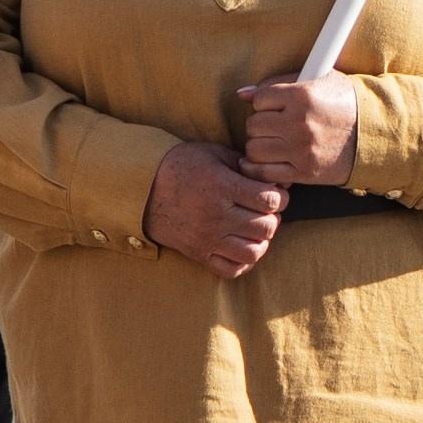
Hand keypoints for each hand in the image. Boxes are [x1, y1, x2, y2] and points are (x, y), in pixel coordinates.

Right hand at [142, 140, 284, 277]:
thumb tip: (271, 177)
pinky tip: (241, 246)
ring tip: (255, 229)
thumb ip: (243, 163)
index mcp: (222, 187)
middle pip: (267, 227)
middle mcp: (217, 216)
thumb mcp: (212, 153)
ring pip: (254, 252)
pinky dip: (243, 261)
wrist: (142, 188)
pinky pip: (232, 270)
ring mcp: (208, 239)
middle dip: (274, 218)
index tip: (275, 193)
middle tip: (266, 211)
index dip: (280, 197)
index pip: (270, 200)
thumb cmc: (180, 166)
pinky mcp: (199, 254)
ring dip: (261, 241)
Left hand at [240, 74, 358, 187]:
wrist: (373, 134)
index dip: (263, 103)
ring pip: (255, 149)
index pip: (259, 99)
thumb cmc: (344, 102)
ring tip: (270, 143)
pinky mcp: (304, 171)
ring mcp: (301, 150)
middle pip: (253, 125)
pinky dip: (259, 169)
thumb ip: (279, 82)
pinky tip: (265, 161)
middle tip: (272, 126)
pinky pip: (264, 173)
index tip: (272, 107)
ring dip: (258, 146)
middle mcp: (300, 123)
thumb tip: (242, 94)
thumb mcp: (319, 80)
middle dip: (259, 125)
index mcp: (303, 95)